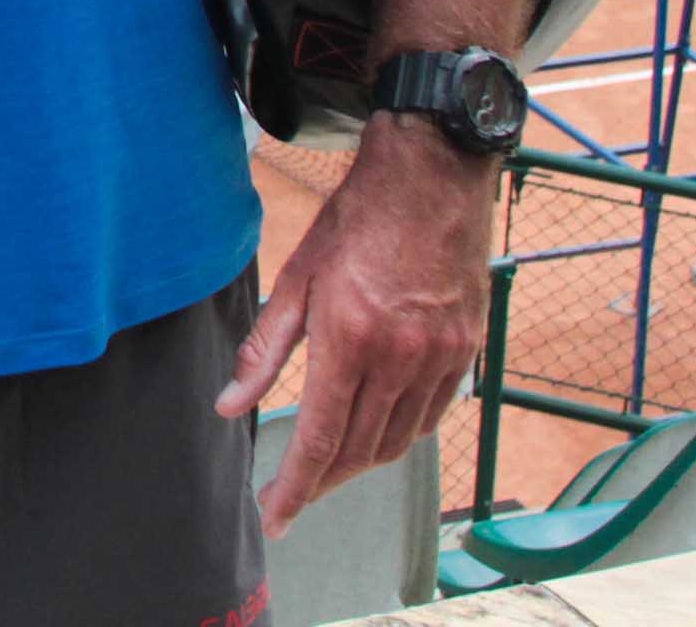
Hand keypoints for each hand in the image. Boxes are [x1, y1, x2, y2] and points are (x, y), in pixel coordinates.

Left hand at [217, 117, 494, 534]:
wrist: (432, 178)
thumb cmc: (357, 220)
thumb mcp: (297, 278)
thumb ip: (264, 350)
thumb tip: (229, 406)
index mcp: (351, 339)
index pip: (322, 438)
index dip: (295, 487)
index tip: (274, 518)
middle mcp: (402, 357)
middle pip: (360, 450)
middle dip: (323, 482)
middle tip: (293, 494)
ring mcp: (440, 356)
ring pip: (399, 440)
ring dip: (361, 465)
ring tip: (328, 470)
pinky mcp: (466, 350)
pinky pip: (431, 415)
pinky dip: (400, 435)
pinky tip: (377, 434)